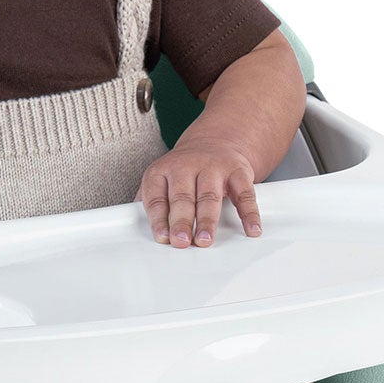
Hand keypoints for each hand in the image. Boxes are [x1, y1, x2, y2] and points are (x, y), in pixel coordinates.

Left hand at [135, 138, 260, 246]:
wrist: (217, 141)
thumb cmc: (186, 170)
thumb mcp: (162, 178)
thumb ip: (151, 201)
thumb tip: (133, 226)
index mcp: (163, 171)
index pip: (157, 198)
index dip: (159, 219)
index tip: (162, 237)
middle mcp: (187, 167)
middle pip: (183, 198)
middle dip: (181, 221)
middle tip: (181, 241)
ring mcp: (213, 168)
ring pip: (209, 196)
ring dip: (207, 220)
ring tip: (204, 240)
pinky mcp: (237, 171)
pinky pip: (244, 193)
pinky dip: (248, 213)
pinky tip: (250, 229)